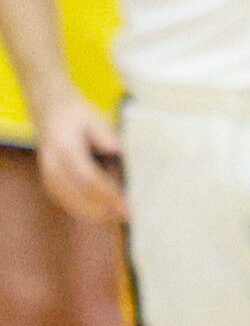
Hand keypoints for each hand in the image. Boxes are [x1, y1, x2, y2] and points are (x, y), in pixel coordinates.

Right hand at [37, 101, 124, 223]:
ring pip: (67, 200)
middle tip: (127, 215)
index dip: (107, 194)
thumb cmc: (75, 114)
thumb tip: (116, 148)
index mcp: (63, 146)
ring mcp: (47, 171)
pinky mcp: (48, 178)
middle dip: (102, 209)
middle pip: (76, 193)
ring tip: (117, 218)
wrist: (48, 107)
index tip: (126, 205)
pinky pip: (63, 200)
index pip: (86, 177)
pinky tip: (101, 215)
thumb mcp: (91, 115)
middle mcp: (51, 161)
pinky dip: (82, 210)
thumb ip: (103, 132)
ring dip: (93, 213)